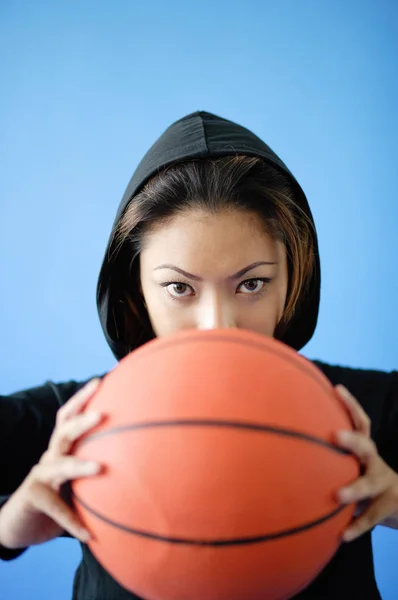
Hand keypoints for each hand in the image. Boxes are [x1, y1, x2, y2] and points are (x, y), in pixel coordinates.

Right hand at [0, 379, 102, 548]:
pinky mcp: (35, 499)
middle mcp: (50, 456)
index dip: (82, 397)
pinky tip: (89, 535)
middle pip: (63, 432)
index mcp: (61, 447)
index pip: (68, 416)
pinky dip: (73, 522)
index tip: (100, 380)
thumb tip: (140, 457)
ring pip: (59, 466)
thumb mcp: (76, 477)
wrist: (20, 524)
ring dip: (79, 466)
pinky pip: (57, 510)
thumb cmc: (59, 495)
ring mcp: (40, 477)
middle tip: (102, 415)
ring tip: (99, 467)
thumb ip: (98, 463)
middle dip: (81, 422)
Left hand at [334, 384, 397, 541]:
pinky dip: (358, 526)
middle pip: (366, 446)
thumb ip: (324, 451)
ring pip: (371, 484)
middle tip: (335, 435)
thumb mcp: (348, 460)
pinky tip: (342, 535)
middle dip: (352, 440)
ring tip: (338, 496)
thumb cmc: (359, 475)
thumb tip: (283, 436)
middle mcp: (374, 461)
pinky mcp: (387, 506)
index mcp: (364, 447)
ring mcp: (383, 484)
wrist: (397, 502)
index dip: (351, 404)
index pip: (360, 421)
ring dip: (355, 489)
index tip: (337, 389)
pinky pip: (372, 517)